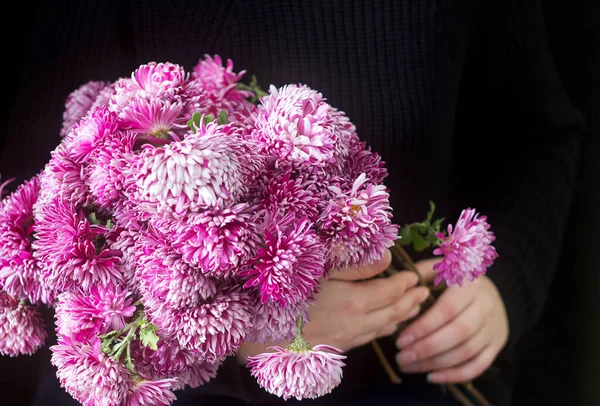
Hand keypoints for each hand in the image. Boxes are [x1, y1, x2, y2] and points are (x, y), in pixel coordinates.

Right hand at [236, 250, 430, 361]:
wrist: (258, 329)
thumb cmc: (286, 290)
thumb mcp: (320, 267)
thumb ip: (356, 263)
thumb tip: (387, 257)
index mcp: (355, 301)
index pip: (392, 291)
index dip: (406, 282)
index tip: (416, 274)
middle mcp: (357, 323)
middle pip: (394, 312)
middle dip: (412, 301)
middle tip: (424, 291)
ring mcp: (347, 338)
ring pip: (384, 328)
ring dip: (402, 316)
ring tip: (414, 307)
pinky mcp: (336, 348)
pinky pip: (369, 338)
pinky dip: (384, 329)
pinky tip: (386, 325)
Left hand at [395, 258, 508, 383]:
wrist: (488, 291)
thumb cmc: (454, 281)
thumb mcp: (440, 270)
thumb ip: (421, 274)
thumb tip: (401, 286)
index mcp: (471, 284)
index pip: (447, 309)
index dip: (423, 327)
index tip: (400, 340)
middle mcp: (486, 305)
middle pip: (458, 333)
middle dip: (426, 348)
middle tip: (401, 357)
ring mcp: (494, 327)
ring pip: (466, 352)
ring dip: (435, 363)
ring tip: (409, 366)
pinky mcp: (496, 345)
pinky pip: (478, 366)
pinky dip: (454, 375)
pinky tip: (431, 376)